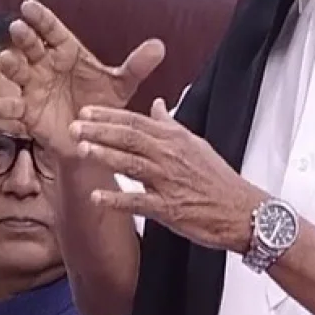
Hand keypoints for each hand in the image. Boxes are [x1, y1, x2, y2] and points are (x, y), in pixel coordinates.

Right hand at [0, 0, 165, 153]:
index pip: (53, 31)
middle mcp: (47, 66)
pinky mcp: (29, 113)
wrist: (95, 138)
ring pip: (19, 72)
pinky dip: (4, 106)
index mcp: (67, 53)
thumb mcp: (122, 85)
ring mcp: (35, 88)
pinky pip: (14, 108)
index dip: (41, 18)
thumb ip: (137, 66)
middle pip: (33, 47)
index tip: (29, 5)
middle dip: (25, 37)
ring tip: (7, 60)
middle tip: (18, 27)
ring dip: (11, 66)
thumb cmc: (104, 103)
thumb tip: (160, 46)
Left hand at [73, 99, 266, 252]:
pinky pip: (139, 202)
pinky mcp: (169, 208)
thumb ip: (170, 125)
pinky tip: (97, 197)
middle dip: (100, 131)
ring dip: (106, 157)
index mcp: (174, 139)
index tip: (86, 111)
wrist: (240, 210)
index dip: (110, 115)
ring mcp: (169, 182)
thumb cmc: (217, 178)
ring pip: (132, 165)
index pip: (137, 121)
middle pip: (130, 138)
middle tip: (73, 127)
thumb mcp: (195, 144)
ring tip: (82, 150)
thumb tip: (156, 104)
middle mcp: (170, 156)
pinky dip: (117, 200)